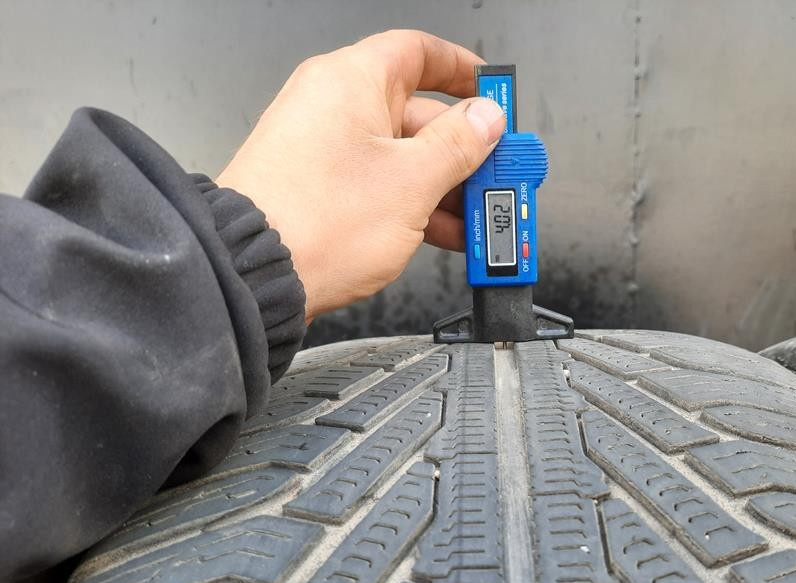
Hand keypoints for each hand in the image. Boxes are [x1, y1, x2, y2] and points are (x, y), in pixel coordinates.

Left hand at [216, 30, 505, 321]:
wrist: (254, 274)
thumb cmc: (315, 222)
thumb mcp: (413, 181)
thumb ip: (458, 145)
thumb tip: (486, 120)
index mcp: (352, 81)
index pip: (419, 51)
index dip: (463, 69)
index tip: (494, 93)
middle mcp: (332, 106)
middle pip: (417, 113)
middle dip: (464, 149)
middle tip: (497, 176)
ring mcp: (323, 147)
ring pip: (400, 154)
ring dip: (443, 185)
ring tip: (475, 216)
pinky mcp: (317, 186)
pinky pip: (378, 181)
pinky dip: (412, 201)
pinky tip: (441, 231)